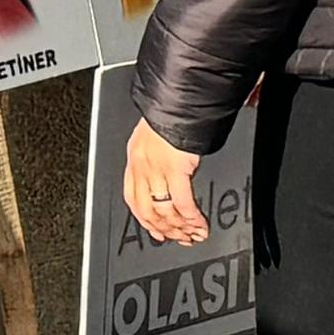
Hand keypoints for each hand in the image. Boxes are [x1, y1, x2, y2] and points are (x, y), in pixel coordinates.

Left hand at [123, 117, 206, 243]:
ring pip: (164, 211)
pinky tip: (200, 225)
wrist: (181, 95)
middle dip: (165, 230)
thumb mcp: (160, 131)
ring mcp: (156, 168)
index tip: (158, 231)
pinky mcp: (175, 168)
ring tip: (194, 235)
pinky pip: (183, 202)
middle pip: (147, 211)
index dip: (146, 220)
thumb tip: (180, 170)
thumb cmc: (173, 109)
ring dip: (180, 228)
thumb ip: (165, 153)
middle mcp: (142, 164)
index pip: (133, 198)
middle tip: (180, 239)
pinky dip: (192, 218)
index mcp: (135, 155)